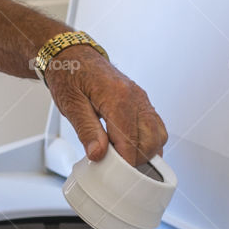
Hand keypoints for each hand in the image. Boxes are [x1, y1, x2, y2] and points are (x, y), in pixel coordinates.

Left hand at [42, 47, 167, 167]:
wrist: (72, 55)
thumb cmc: (69, 76)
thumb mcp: (71, 105)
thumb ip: (87, 130)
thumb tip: (98, 154)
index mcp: (118, 98)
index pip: (131, 142)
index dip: (124, 163)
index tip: (112, 173)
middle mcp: (135, 97)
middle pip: (151, 142)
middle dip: (136, 160)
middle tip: (115, 166)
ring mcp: (141, 98)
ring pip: (159, 136)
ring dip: (145, 152)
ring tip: (122, 156)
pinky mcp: (141, 101)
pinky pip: (155, 126)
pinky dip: (148, 140)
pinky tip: (129, 145)